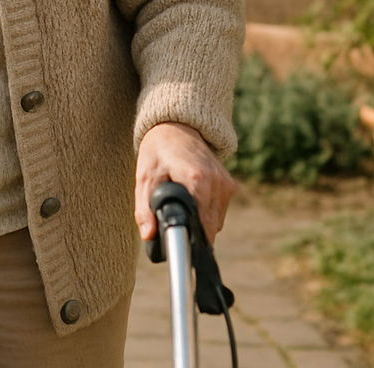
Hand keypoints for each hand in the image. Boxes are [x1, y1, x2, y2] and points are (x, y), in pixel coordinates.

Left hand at [135, 122, 234, 243]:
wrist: (176, 127)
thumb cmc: (157, 152)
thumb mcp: (144, 178)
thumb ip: (145, 208)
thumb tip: (149, 236)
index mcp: (197, 179)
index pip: (203, 224)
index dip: (192, 239)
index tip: (180, 247)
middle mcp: (217, 182)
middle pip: (210, 226)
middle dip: (193, 233)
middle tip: (174, 230)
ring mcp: (225, 183)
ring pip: (216, 221)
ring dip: (200, 223)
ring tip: (181, 210)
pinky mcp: (229, 184)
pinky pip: (219, 211)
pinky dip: (206, 213)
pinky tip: (192, 203)